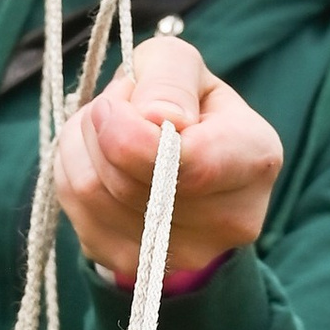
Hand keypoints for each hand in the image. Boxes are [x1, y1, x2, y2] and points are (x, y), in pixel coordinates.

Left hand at [54, 29, 281, 288]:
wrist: (178, 160)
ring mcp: (186, 252)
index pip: (189, 165)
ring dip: (83, 149)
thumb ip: (170, 78)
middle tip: (117, 107)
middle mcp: (231, 218)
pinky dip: (74, 176)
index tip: (114, 104)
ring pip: (95, 197)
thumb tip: (157, 120)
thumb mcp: (179, 64)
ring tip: (107, 129)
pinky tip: (98, 161)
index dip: (131, 135)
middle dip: (101, 128)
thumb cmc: (182, 101)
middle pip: (129, 181)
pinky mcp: (138, 266)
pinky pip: (79, 216)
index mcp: (255, 157)